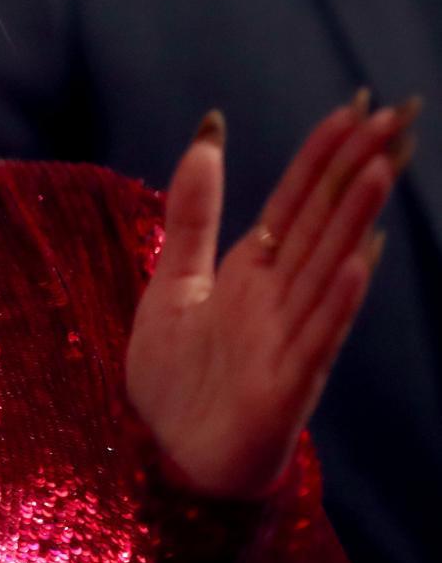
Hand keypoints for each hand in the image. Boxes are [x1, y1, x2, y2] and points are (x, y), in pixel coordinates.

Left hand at [127, 96, 406, 497]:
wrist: (164, 457)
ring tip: (382, 171)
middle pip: (323, 222)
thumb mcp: (173, 281)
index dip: (324, 154)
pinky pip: (316, 335)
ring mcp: (287, 339)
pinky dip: (336, 300)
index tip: (358, 105)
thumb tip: (208, 138)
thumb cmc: (175, 379)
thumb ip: (192, 215)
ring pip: (327, 268)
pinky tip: (358, 263)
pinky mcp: (285, 384)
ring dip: (354, 220)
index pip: (296, 199)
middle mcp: (278, 298)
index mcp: (252, 272)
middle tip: (399, 116)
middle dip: (357, 169)